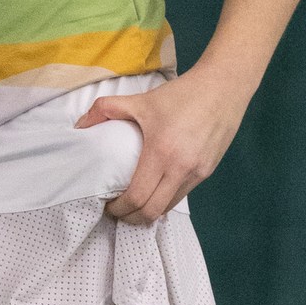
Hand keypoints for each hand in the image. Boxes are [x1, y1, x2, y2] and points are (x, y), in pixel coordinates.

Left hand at [74, 68, 247, 224]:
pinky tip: (155, 193)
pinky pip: (182, 195)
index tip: (108, 206)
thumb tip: (80, 124)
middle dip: (131, 218)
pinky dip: (165, 200)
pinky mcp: (208, 171)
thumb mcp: (141, 100)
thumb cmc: (182, 94)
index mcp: (162, 152)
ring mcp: (198, 172)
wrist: (224, 86)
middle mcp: (182, 168)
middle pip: (152, 211)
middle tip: (117, 212)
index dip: (119, 209)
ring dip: (149, 212)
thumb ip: (106, 109)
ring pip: (169, 207)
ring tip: (134, 206)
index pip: (137, 197)